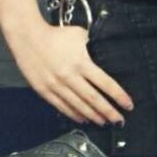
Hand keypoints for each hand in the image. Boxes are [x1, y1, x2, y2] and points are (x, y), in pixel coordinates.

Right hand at [7, 17, 133, 124]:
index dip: (118, 95)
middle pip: (94, 99)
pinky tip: (83, 119)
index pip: (105, 83)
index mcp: (81, 63)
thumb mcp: (78, 34)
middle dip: (109, 112)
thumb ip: (91, 45)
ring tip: (104, 122)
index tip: (128, 105)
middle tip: (119, 120)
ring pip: (79, 106)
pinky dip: (74, 115)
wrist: (28, 38)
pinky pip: (63, 107)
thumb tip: (99, 54)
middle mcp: (70, 77)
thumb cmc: (55, 35)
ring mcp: (57, 86)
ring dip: (93, 116)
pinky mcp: (45, 92)